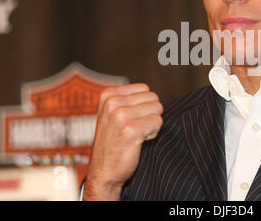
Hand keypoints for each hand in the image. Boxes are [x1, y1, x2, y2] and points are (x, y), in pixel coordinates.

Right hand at [83, 83, 162, 199]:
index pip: (144, 89)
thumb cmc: (112, 143)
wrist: (103, 172)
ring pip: (157, 109)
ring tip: (136, 134)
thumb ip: (129, 100)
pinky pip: (158, 122)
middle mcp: (113, 102)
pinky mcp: (131, 130)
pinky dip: (153, 132)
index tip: (131, 119)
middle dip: (150, 113)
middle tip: (135, 128)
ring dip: (152, 123)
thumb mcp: (113, 114)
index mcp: (108, 95)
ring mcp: (121, 116)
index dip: (144, 105)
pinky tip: (139, 140)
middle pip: (153, 98)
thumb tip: (153, 95)